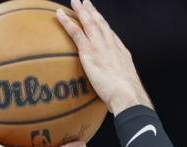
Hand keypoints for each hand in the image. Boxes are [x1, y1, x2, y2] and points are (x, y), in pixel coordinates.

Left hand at [56, 0, 152, 115]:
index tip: (99, 19)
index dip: (104, 25)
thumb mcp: (125, 89)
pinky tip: (59, 14)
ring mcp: (100, 46)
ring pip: (89, 23)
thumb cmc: (127, 98)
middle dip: (93, 12)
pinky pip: (75, 32)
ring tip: (75, 2)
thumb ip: (117, 86)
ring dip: (81, 11)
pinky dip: (66, 22)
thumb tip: (113, 94)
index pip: (111, 35)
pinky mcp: (89, 52)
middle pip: (100, 24)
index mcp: (121, 53)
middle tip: (85, 2)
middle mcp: (112, 45)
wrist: (127, 94)